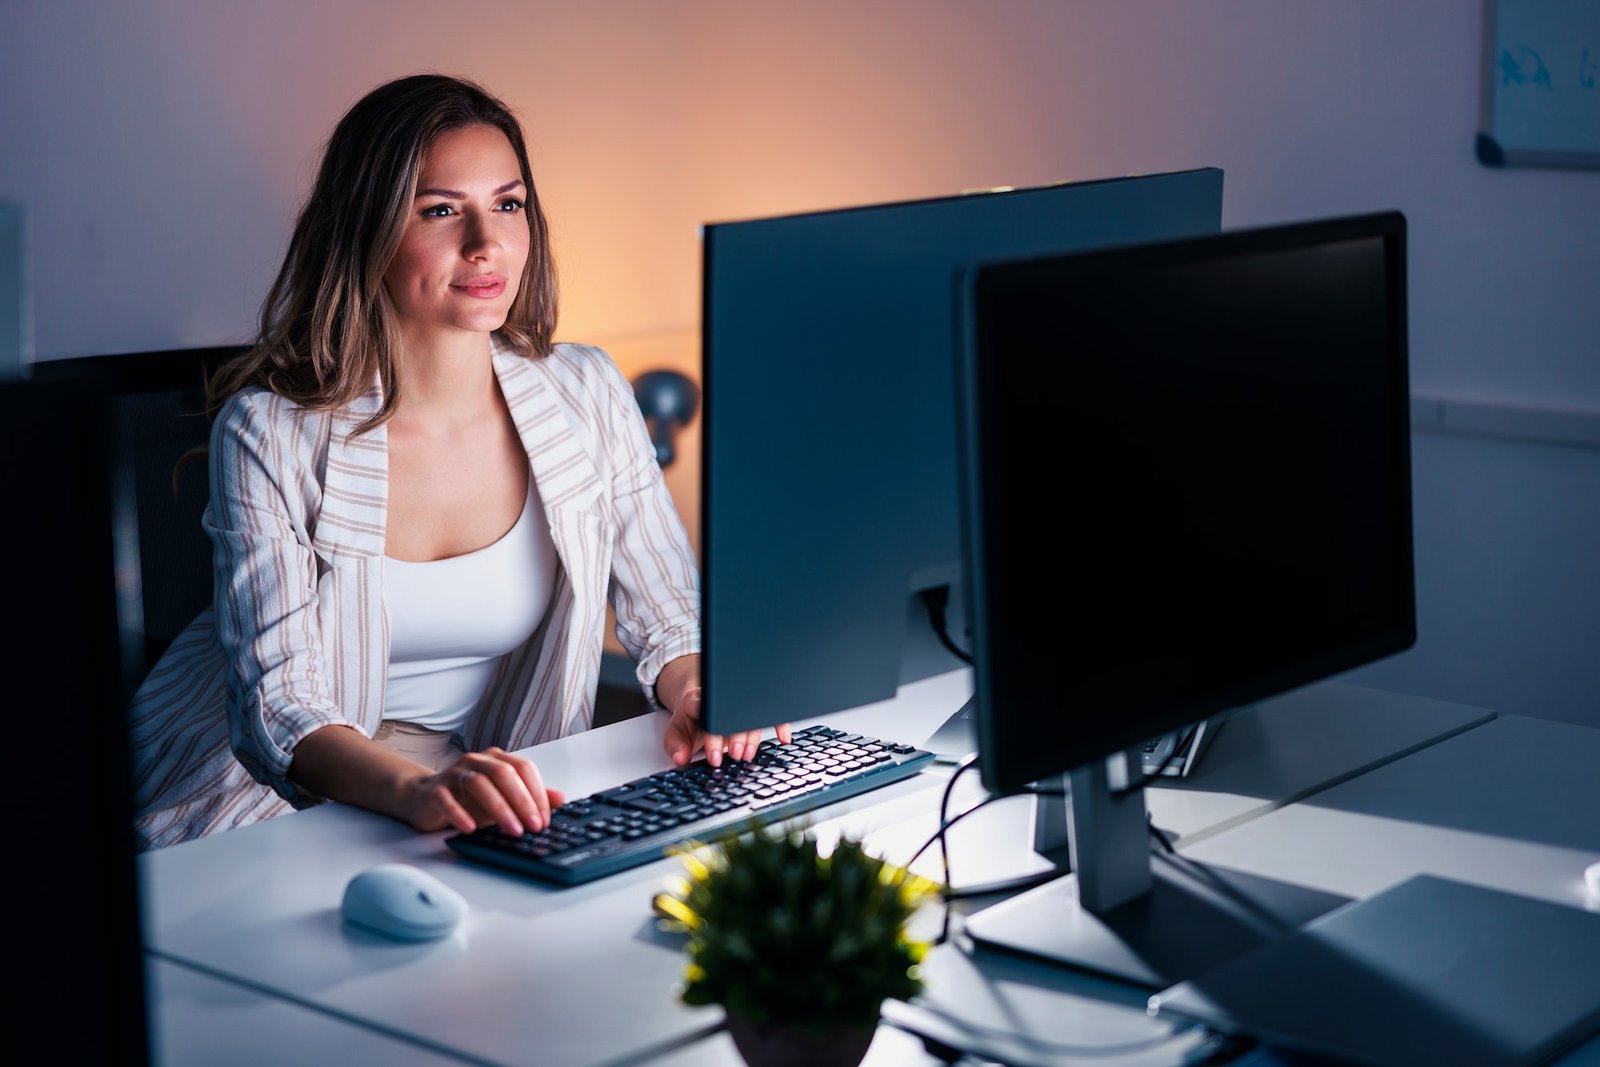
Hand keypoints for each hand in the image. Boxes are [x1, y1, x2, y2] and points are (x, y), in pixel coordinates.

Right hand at [407, 747, 566, 837]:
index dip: (538, 794)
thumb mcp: (503, 799)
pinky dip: (459, 813)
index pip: (524, 769)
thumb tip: (561, 799)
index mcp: (497, 759)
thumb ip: (530, 797)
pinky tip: (470, 829)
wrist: (425, 799)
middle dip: (522, 801)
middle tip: (534, 826)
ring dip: (499, 809)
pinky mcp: (435, 789)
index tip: (545, 819)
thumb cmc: (467, 799)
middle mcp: (477, 760)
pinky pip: (447, 799)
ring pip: (479, 784)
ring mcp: (455, 772)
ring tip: (512, 830)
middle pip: (504, 774)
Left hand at [662, 684, 792, 767]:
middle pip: (735, 717)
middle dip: (737, 738)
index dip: (713, 738)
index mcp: (701, 701)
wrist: (700, 701)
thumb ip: (675, 745)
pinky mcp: (752, 709)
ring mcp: (740, 704)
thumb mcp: (675, 730)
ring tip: (747, 755)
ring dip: (753, 739)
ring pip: (752, 718)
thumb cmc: (690, 718)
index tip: (714, 757)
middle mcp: (723, 700)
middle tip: (735, 756)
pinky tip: (783, 738)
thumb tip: (680, 758)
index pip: (709, 716)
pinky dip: (779, 726)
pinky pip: (769, 714)